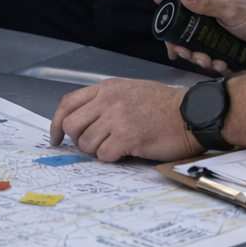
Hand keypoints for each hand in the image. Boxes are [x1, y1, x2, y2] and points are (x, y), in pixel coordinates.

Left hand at [49, 78, 202, 162]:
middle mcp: (108, 100)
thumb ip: (105, 101)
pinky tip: (126, 152)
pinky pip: (104, 155)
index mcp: (107, 88)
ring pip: (86, 143)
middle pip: (71, 125)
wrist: (190, 114)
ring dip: (98, 150)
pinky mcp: (127, 137)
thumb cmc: (164, 105)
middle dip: (78, 140)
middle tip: (94, 145)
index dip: (56, 123)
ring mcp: (117, 118)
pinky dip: (112, 158)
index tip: (55, 138)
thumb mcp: (130, 91)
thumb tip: (83, 121)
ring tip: (116, 146)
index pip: (68, 103)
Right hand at [153, 0, 245, 73]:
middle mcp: (208, 11)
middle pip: (181, 24)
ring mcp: (214, 27)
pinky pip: (209, 52)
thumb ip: (206, 3)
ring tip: (208, 62)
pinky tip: (220, 65)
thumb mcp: (231, 9)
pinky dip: (212, 62)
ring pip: (194, 43)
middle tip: (185, 53)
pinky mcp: (222, 41)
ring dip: (197, 56)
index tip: (156, 3)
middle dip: (181, 42)